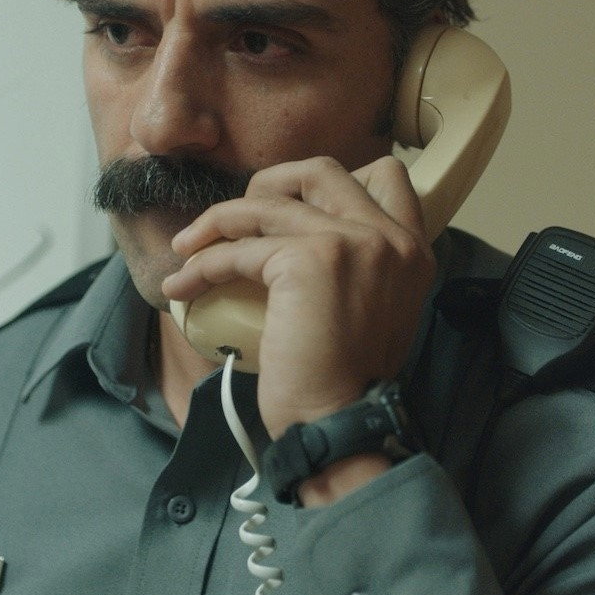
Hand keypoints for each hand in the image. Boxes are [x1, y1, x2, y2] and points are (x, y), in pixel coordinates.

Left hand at [161, 155, 435, 439]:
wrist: (340, 424)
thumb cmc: (346, 382)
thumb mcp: (375, 309)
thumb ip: (359, 265)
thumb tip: (297, 237)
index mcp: (410, 247)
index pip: (384, 174)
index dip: (328, 183)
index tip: (289, 206)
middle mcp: (388, 236)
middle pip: (319, 170)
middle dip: (269, 185)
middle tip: (237, 221)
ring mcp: (351, 242)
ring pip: (265, 205)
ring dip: (215, 224)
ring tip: (187, 251)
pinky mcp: (308, 260)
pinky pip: (238, 249)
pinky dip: (202, 265)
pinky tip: (184, 286)